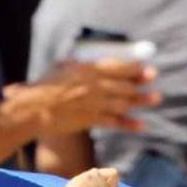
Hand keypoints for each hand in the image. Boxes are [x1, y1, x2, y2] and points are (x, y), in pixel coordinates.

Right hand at [20, 60, 160, 133]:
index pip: (118, 67)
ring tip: (156, 99)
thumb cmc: (41, 88)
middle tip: (153, 81)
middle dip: (141, 83)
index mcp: (87, 70)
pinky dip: (128, 124)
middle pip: (124, 84)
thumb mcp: (60, 68)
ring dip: (140, 101)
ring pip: (123, 102)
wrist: (31, 111)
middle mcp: (94, 86)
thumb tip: (87, 61)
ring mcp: (93, 104)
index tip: (146, 68)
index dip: (135, 68)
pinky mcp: (89, 120)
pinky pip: (113, 122)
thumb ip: (78, 65)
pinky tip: (141, 125)